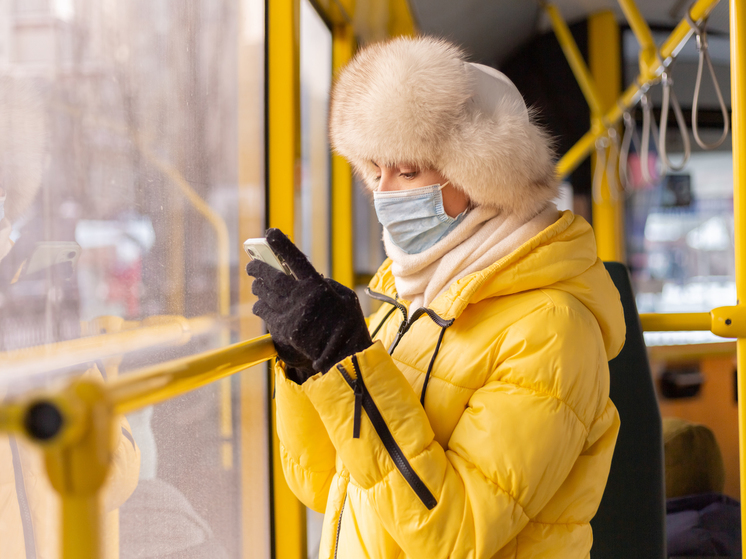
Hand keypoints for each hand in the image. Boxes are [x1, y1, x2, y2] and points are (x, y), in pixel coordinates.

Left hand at [246, 229, 371, 374]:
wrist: (344, 356)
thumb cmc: (349, 326)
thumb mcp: (345, 299)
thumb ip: (327, 284)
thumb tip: (310, 277)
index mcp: (318, 286)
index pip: (296, 259)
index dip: (282, 245)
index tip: (270, 233)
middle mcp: (301, 297)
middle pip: (271, 276)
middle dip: (257, 268)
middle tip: (251, 265)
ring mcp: (291, 313)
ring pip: (264, 293)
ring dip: (258, 287)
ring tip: (257, 284)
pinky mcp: (283, 328)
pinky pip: (264, 312)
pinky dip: (260, 306)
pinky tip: (260, 305)